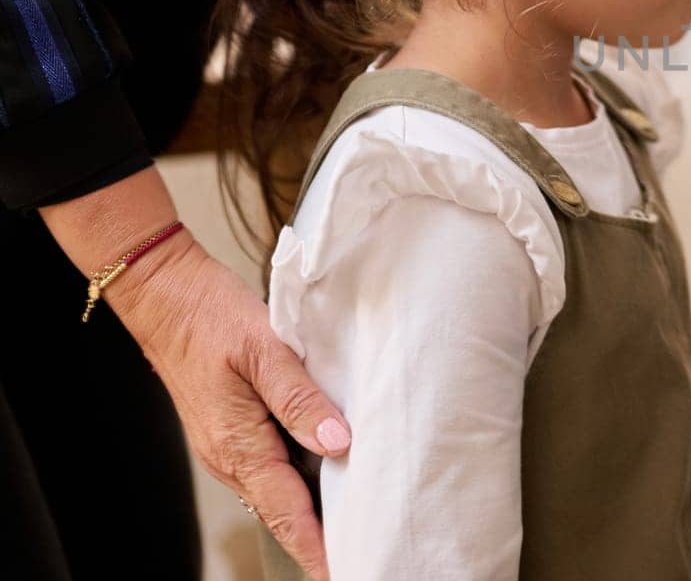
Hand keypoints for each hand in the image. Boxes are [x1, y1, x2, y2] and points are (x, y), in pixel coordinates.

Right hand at [40, 167, 349, 580]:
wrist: (165, 296)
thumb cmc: (212, 318)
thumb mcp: (264, 351)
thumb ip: (301, 400)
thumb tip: (338, 445)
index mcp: (240, 445)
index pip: (289, 513)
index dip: (319, 546)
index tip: (347, 567)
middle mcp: (232, 456)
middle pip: (284, 511)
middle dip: (321, 537)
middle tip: (366, 546)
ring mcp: (229, 445)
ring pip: (277, 490)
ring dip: (311, 510)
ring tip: (356, 520)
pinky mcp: (231, 428)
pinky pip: (269, 466)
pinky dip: (298, 480)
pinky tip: (327, 472)